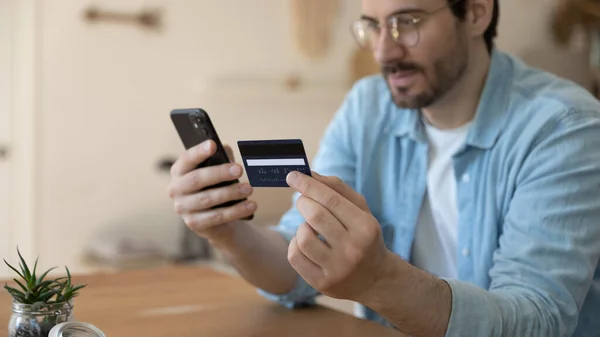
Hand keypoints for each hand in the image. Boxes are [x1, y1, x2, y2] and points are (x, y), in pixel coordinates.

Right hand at [167, 140, 256, 238]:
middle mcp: (176, 189)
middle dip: (219, 173)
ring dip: (231, 193)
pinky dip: (236, 211)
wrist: (216, 219)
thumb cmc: (215, 187)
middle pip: (197, 179)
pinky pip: (217, 217)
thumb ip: (221, 158)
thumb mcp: (218, 171)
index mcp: (179, 171)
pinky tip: (250, 205)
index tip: (213, 144)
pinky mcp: (194, 224)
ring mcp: (183, 208)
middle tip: (239, 169)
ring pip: (208, 199)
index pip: (186, 159)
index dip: (199, 152)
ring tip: (249, 188)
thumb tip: (226, 150)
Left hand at [286, 171, 392, 301]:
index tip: (292, 175)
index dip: (308, 185)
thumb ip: (337, 189)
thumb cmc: (364, 236)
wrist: (375, 279)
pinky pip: (295, 256)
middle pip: (315, 215)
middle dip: (303, 202)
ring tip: (310, 227)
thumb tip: (309, 174)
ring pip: (303, 237)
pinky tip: (306, 243)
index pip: (331, 200)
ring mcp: (337, 269)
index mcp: (365, 227)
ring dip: (301, 226)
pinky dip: (296, 244)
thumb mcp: (361, 210)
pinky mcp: (322, 283)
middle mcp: (353, 249)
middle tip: (303, 201)